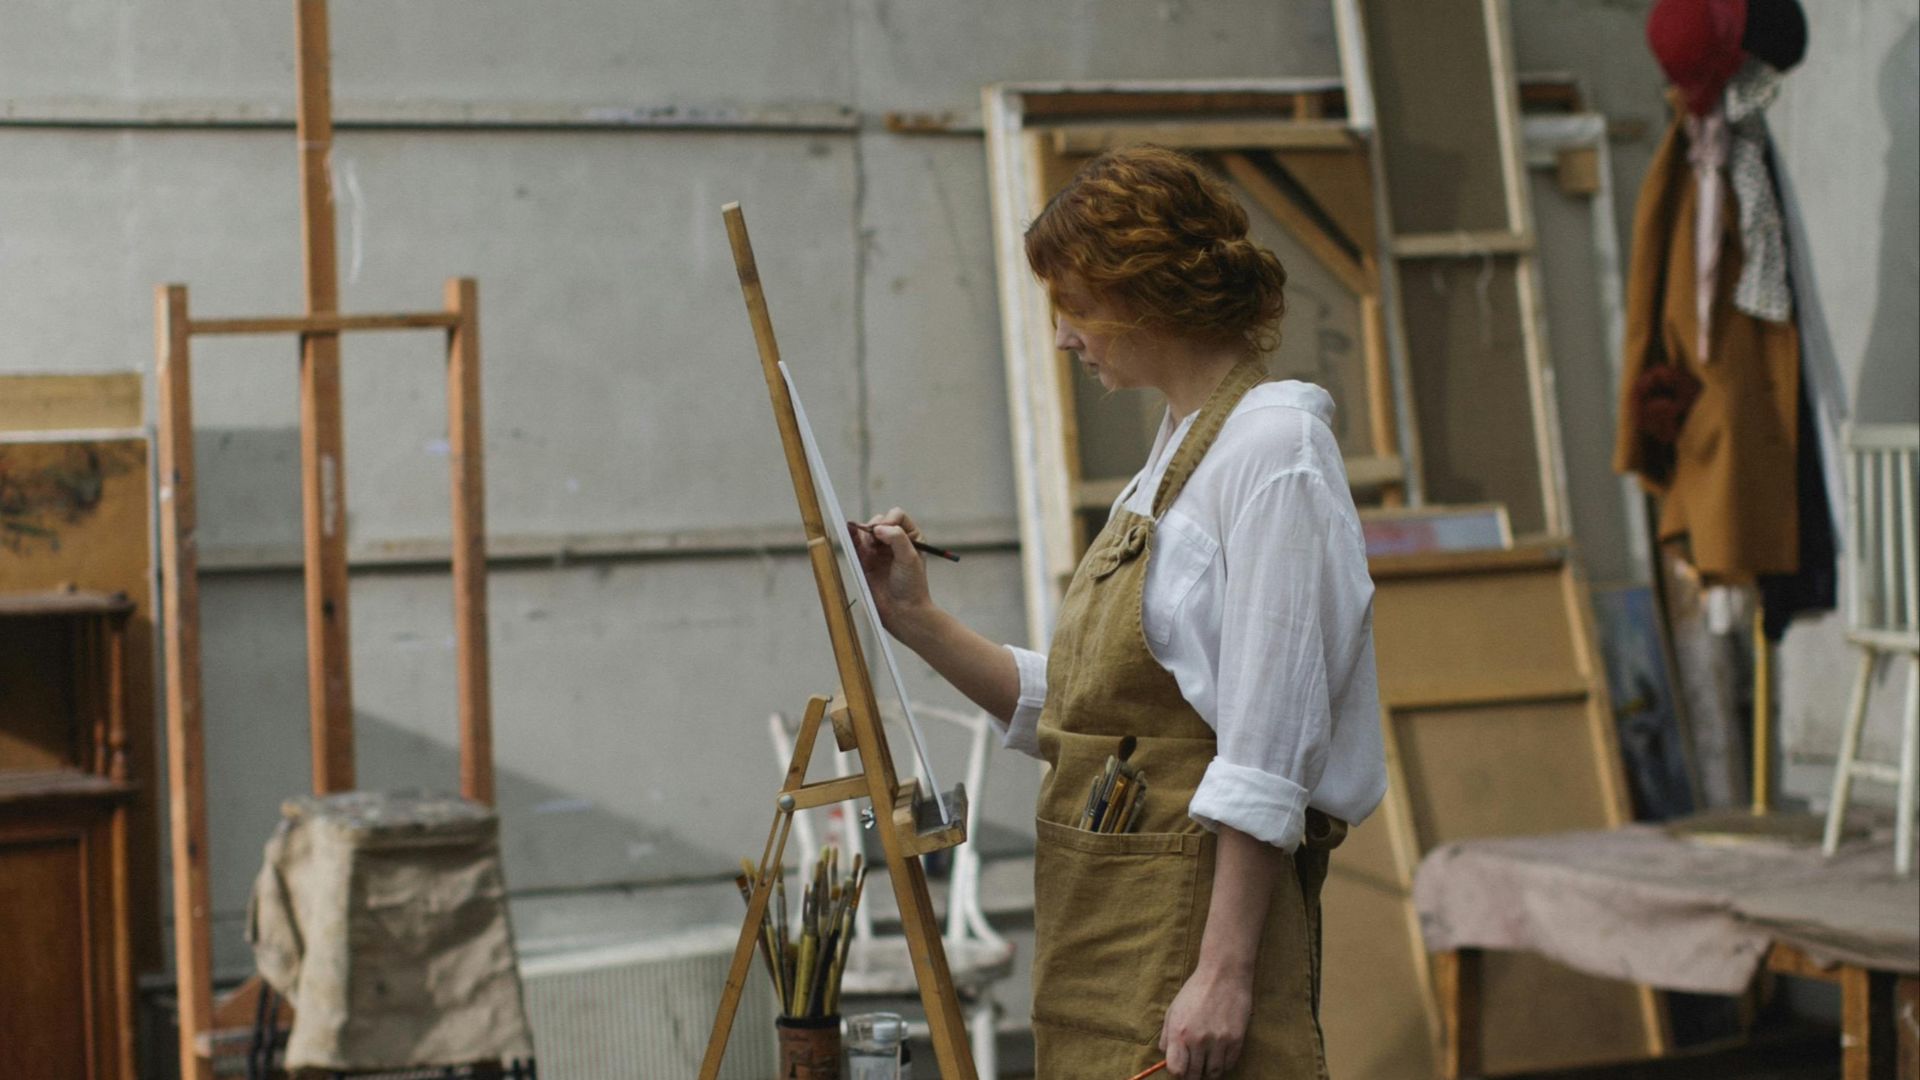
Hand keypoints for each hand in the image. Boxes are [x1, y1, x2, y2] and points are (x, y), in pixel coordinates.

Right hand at [849, 507, 933, 637]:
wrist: (902, 611)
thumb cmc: (911, 586)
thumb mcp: (909, 558)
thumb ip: (897, 538)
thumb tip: (878, 528)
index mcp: (910, 537)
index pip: (897, 516)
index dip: (889, 520)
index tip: (885, 532)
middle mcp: (894, 542)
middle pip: (880, 522)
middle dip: (875, 526)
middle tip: (875, 541)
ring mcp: (879, 551)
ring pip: (866, 532)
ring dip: (864, 534)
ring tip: (869, 546)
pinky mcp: (865, 562)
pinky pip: (856, 545)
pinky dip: (852, 537)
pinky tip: (848, 531)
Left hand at [1158, 963, 1252, 1078]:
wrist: (1223, 975)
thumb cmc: (1195, 991)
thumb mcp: (1173, 1010)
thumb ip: (1166, 1036)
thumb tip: (1165, 1057)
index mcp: (1179, 1032)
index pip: (1176, 1070)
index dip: (1177, 1072)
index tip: (1180, 1068)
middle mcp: (1198, 1040)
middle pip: (1194, 1075)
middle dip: (1192, 1074)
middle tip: (1194, 1067)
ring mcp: (1218, 1041)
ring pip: (1213, 1073)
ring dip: (1208, 1071)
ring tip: (1207, 1062)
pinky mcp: (1236, 1040)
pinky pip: (1229, 1064)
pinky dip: (1223, 1064)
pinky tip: (1219, 1054)